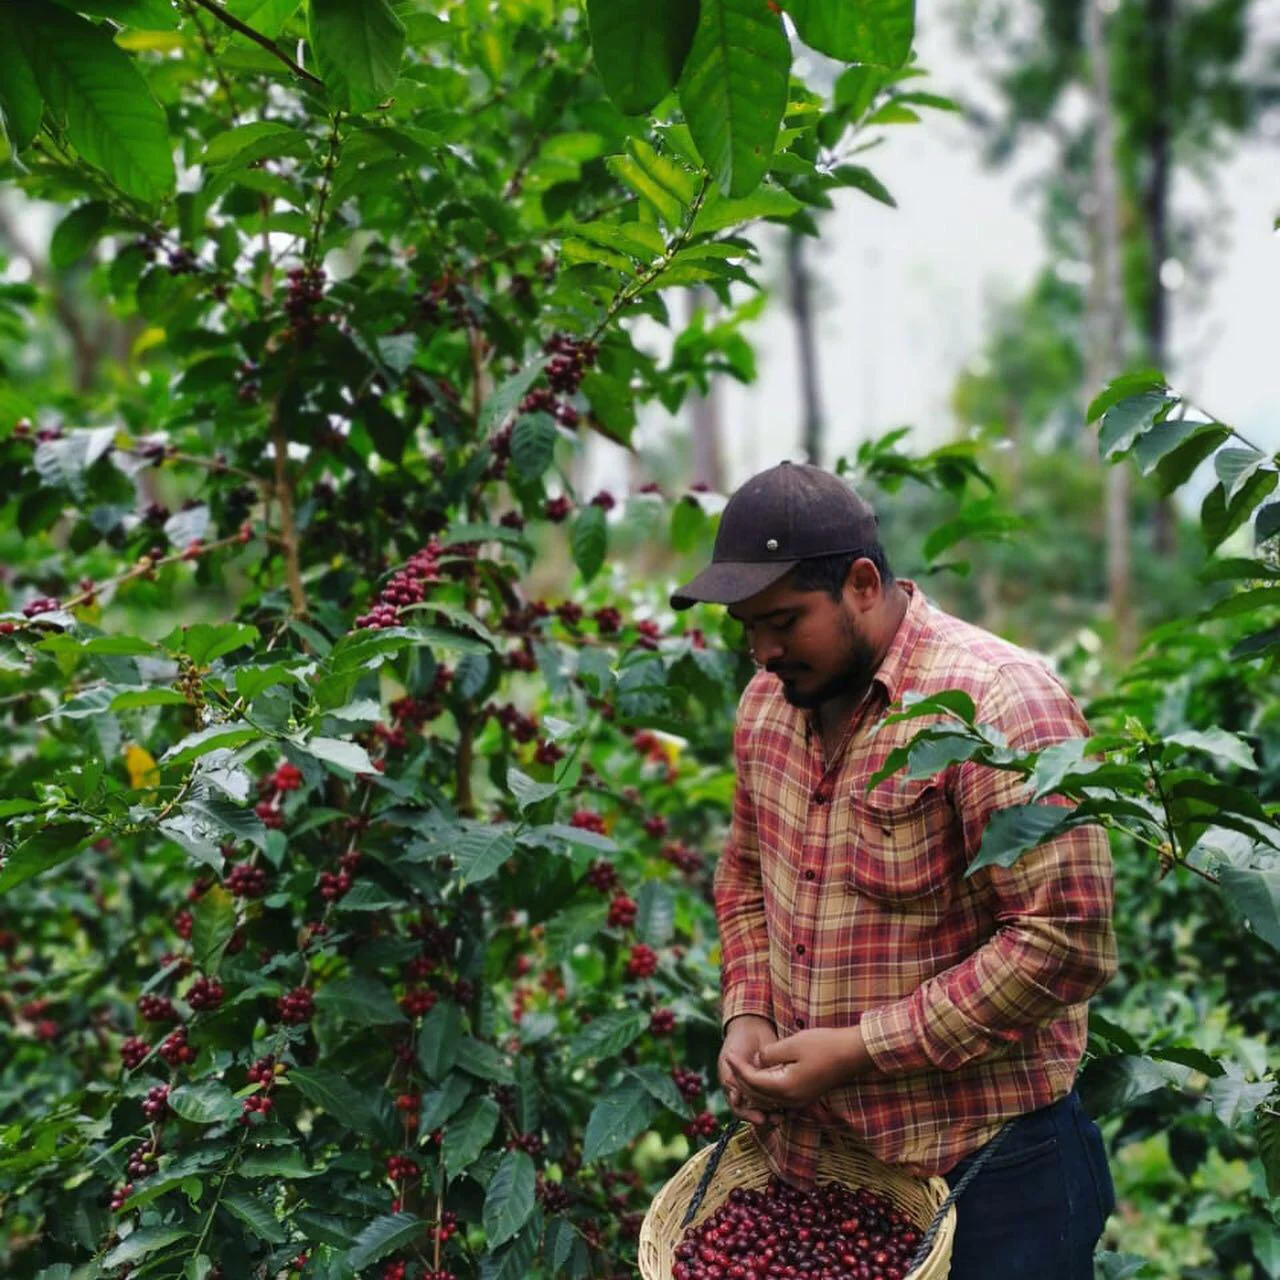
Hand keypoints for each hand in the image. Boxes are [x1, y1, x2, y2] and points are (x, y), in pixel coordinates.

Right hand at [718, 1015, 785, 1133]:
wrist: (752, 1028)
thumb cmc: (736, 1044)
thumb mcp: (729, 1062)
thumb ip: (730, 1080)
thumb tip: (736, 1101)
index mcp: (735, 1091)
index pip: (742, 1111)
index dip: (751, 1116)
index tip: (760, 1118)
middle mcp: (750, 1093)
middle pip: (758, 1113)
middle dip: (767, 1118)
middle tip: (776, 1119)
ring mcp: (764, 1088)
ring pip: (770, 1108)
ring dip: (778, 1113)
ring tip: (786, 1115)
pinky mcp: (777, 1082)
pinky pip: (782, 1097)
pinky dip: (787, 1103)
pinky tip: (794, 1106)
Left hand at [723, 1026, 868, 1112]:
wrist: (853, 1053)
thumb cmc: (824, 1045)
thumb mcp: (792, 1044)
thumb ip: (769, 1055)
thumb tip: (757, 1061)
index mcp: (785, 1088)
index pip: (752, 1082)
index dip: (738, 1068)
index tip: (728, 1054)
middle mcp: (791, 1100)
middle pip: (757, 1094)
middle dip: (741, 1079)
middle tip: (731, 1061)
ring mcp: (799, 1101)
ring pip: (767, 1098)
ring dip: (752, 1085)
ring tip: (742, 1068)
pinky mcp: (805, 1096)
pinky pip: (779, 1097)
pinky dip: (766, 1088)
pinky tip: (762, 1075)